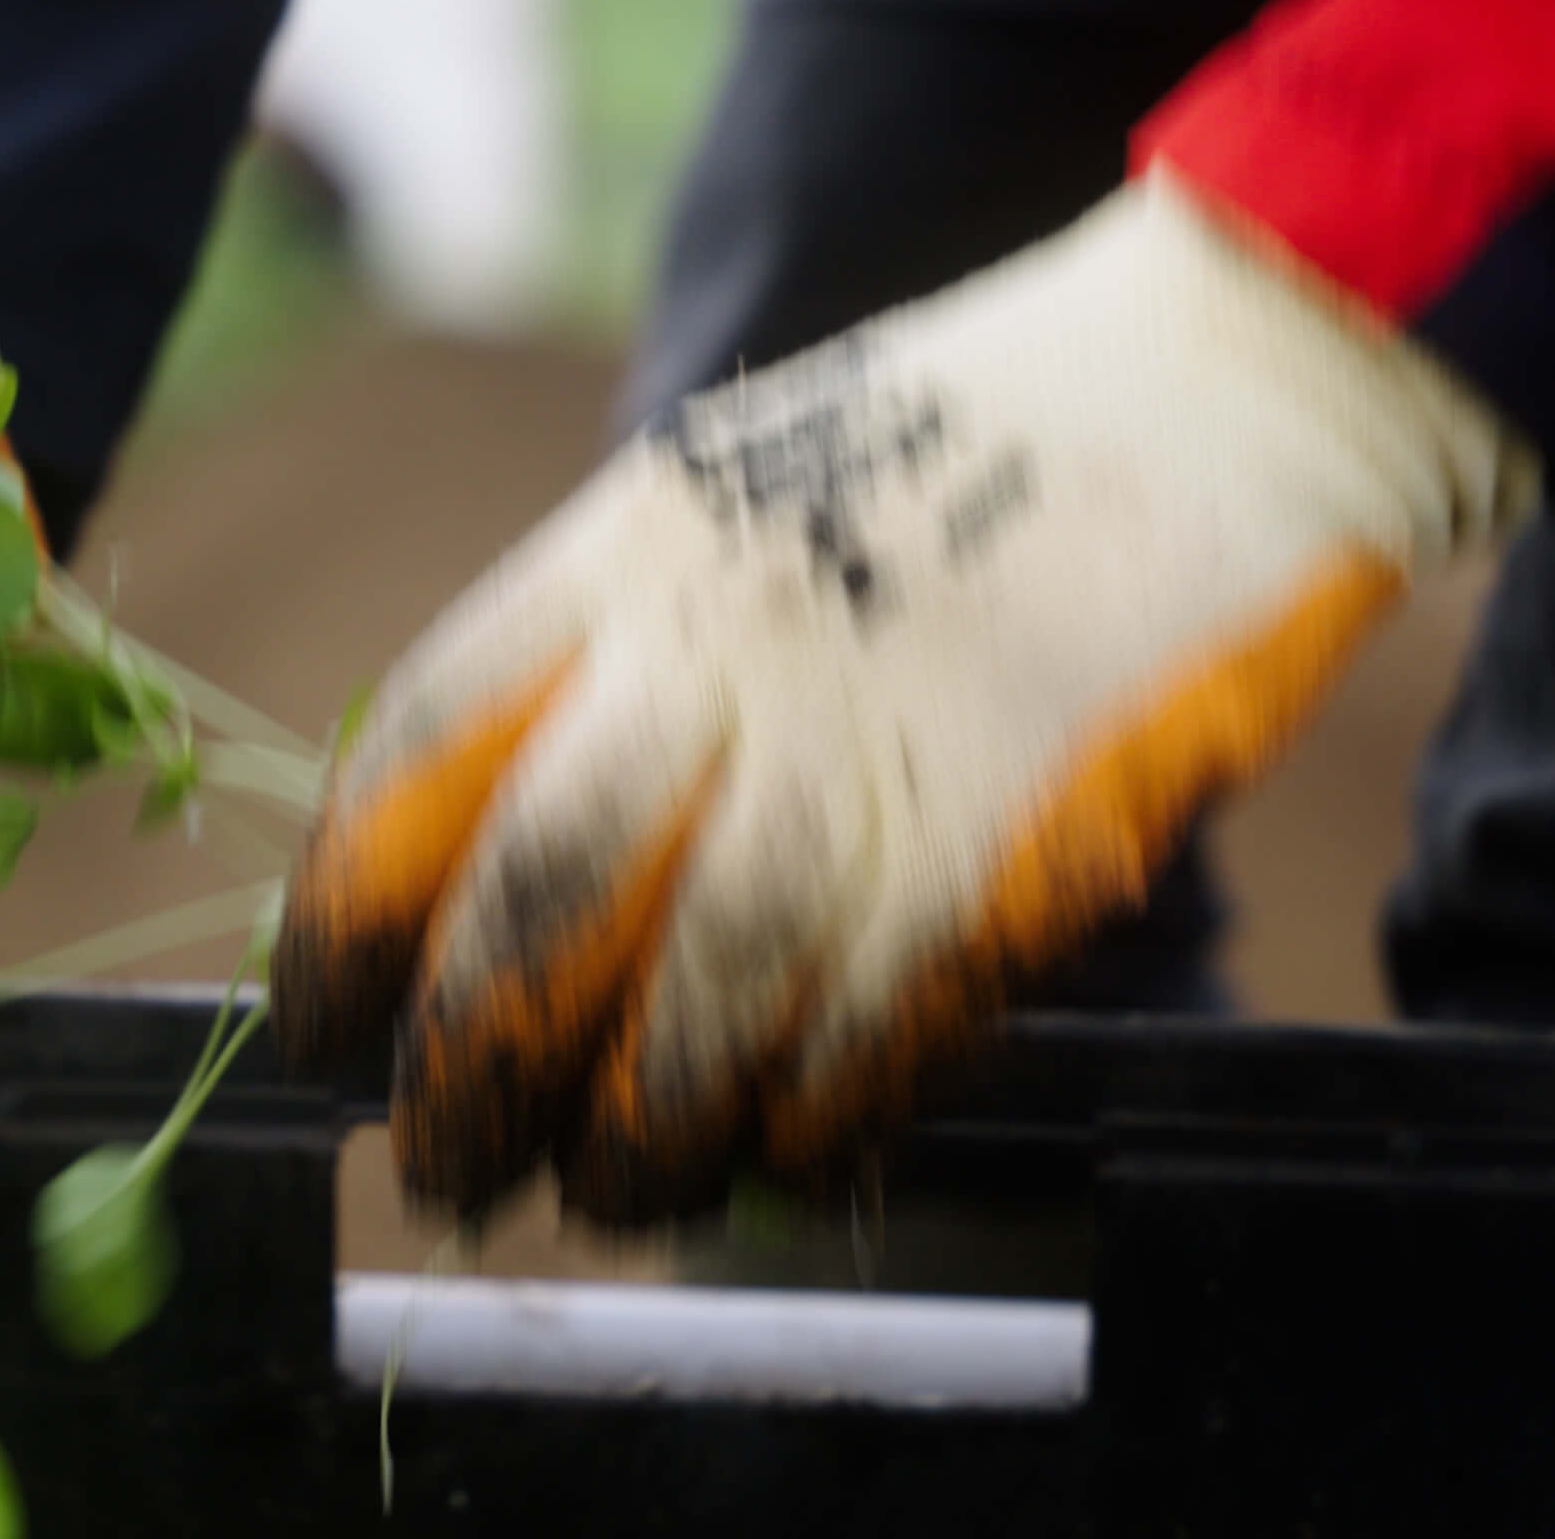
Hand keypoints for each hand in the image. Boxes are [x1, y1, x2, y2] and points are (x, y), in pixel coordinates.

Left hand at [278, 176, 1533, 1222]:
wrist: (1230, 364)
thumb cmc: (969, 444)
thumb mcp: (741, 487)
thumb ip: (623, 644)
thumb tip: (493, 857)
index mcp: (636, 543)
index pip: (428, 745)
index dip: (353, 913)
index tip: (323, 1022)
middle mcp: (730, 635)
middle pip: (546, 889)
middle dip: (474, 1061)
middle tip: (449, 1166)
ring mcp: (882, 720)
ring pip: (710, 976)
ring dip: (645, 1119)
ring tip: (615, 1191)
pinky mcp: (1028, 807)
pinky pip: (890, 1003)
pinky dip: (826, 1099)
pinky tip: (790, 1152)